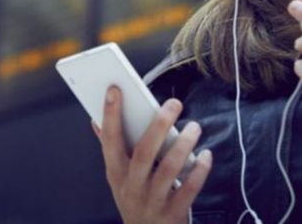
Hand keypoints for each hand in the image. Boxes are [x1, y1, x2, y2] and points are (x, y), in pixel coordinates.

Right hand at [93, 86, 212, 223]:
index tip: (115, 89)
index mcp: (115, 174)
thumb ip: (111, 149)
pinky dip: (200, 170)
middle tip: (174, 103)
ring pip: (169, 169)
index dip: (110, 115)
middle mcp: (131, 187)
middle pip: (143, 152)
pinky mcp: (173, 213)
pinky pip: (189, 188)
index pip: (109, 140)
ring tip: (195, 126)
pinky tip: (206, 155)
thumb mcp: (118, 179)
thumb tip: (95, 120)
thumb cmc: (134, 200)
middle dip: (158, 125)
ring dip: (184, 145)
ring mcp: (152, 201)